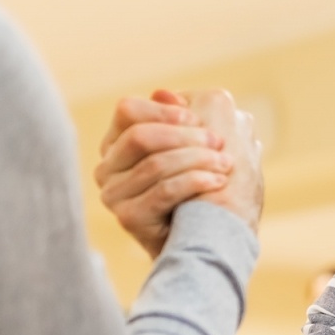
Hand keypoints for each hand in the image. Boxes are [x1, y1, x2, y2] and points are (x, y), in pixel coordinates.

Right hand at [95, 90, 255, 257]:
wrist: (209, 242)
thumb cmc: (206, 190)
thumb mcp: (197, 147)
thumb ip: (181, 119)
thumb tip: (165, 93)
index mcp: (118, 144)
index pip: (127, 111)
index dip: (165, 112)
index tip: (198, 119)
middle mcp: (107, 169)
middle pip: (140, 136)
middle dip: (186, 136)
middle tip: (220, 143)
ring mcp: (113, 195)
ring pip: (155, 163)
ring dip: (199, 160)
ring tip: (227, 165)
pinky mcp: (128, 217)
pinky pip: (163, 190)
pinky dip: (196, 182)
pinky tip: (218, 182)